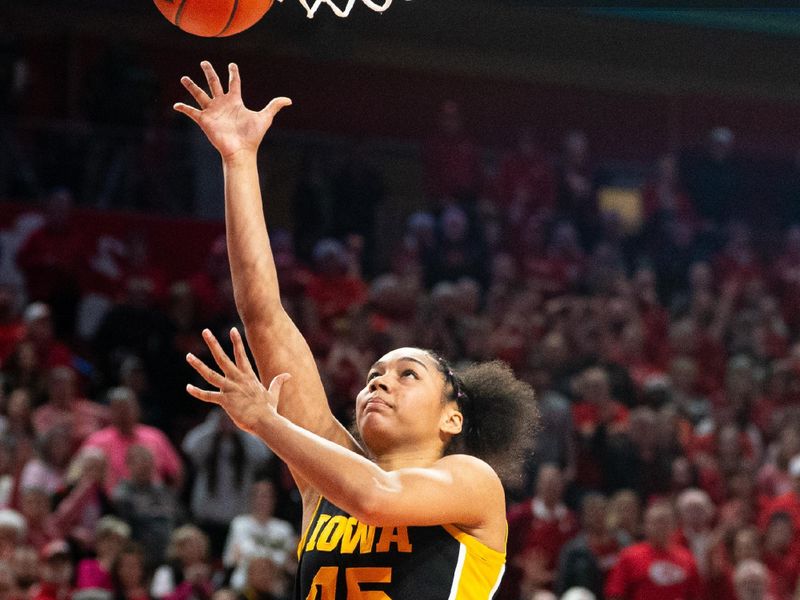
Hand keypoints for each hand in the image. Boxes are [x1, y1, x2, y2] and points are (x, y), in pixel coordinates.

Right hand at [173, 61, 291, 160]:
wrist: (241, 151)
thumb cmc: (252, 136)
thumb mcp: (264, 118)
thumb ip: (274, 106)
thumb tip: (289, 100)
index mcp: (235, 101)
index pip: (234, 83)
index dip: (233, 74)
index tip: (232, 65)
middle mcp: (222, 104)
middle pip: (214, 84)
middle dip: (209, 72)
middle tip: (204, 62)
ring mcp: (212, 112)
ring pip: (200, 94)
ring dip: (192, 86)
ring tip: (183, 78)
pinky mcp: (204, 120)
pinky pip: (191, 112)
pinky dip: (183, 109)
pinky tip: (175, 105)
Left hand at [186, 327, 290, 434]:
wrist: (266, 421)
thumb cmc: (269, 409)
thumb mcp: (273, 393)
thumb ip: (278, 382)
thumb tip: (288, 375)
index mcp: (248, 376)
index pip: (241, 355)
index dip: (237, 342)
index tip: (232, 329)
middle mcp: (237, 379)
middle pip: (222, 358)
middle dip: (213, 344)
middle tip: (205, 331)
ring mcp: (230, 389)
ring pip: (210, 374)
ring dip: (198, 365)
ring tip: (188, 356)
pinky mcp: (225, 401)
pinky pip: (208, 396)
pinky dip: (197, 393)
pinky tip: (188, 388)